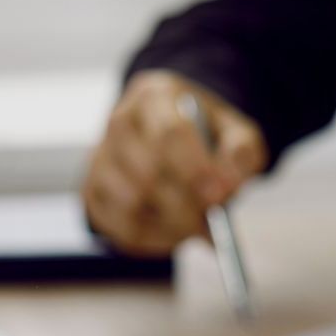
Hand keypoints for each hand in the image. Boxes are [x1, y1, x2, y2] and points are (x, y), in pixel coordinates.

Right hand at [82, 70, 267, 255]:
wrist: (175, 139)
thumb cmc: (206, 135)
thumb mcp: (236, 132)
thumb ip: (241, 152)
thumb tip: (228, 182)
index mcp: (155, 96)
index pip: (170, 132)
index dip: (195, 168)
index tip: (218, 195)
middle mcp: (120, 122)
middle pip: (148, 173)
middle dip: (184, 204)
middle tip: (210, 220)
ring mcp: (100, 158)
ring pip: (131, 203)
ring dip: (170, 224)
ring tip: (196, 225)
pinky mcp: (94, 192)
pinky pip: (121, 227)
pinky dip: (153, 240)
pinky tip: (175, 232)